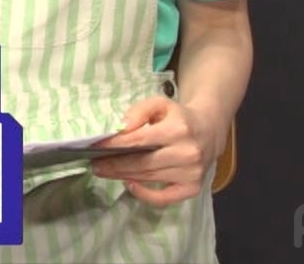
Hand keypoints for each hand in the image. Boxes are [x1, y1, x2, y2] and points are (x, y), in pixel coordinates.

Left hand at [88, 95, 222, 206]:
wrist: (208, 130)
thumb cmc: (178, 117)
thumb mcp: (160, 104)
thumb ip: (139, 111)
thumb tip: (122, 128)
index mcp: (178, 130)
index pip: (140, 140)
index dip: (115, 145)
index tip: (95, 146)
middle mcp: (187, 153)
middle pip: (142, 163)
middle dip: (114, 165)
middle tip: (95, 164)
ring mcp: (191, 173)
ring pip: (149, 178)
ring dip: (123, 176)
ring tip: (104, 171)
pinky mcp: (193, 188)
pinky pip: (165, 198)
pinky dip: (145, 195)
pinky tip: (129, 184)